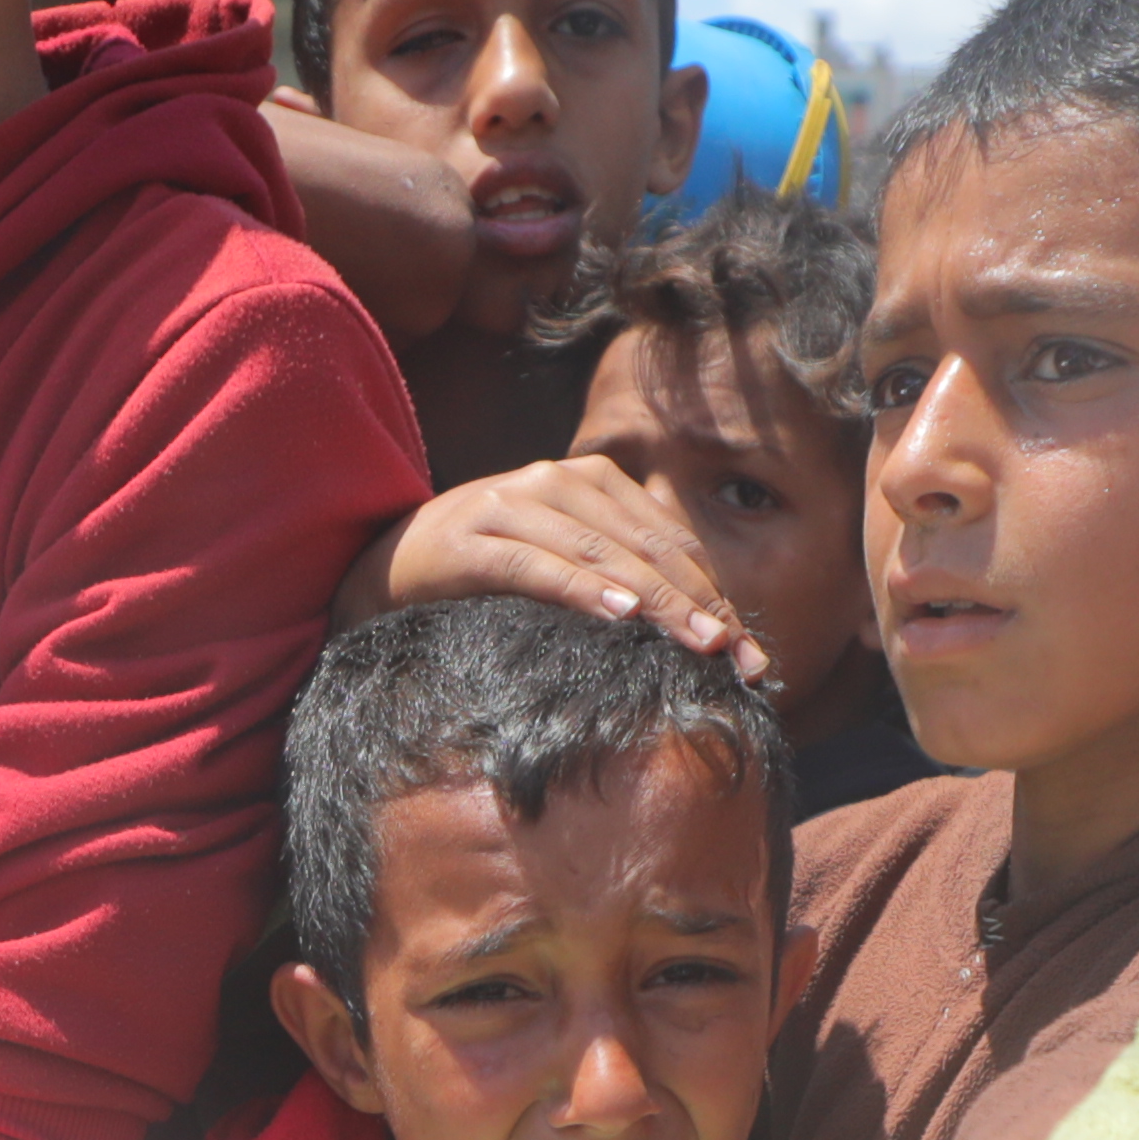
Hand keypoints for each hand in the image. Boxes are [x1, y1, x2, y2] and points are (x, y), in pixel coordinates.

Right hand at [347, 455, 775, 686]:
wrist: (385, 565)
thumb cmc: (489, 575)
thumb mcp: (564, 565)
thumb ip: (622, 578)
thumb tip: (706, 634)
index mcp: (591, 481)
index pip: (671, 543)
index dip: (717, 598)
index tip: (753, 659)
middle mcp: (556, 480)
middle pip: (647, 547)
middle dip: (699, 607)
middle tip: (738, 660)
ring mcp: (510, 503)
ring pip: (601, 554)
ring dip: (656, 601)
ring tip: (698, 641)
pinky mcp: (470, 539)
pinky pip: (536, 565)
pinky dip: (581, 589)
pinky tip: (620, 614)